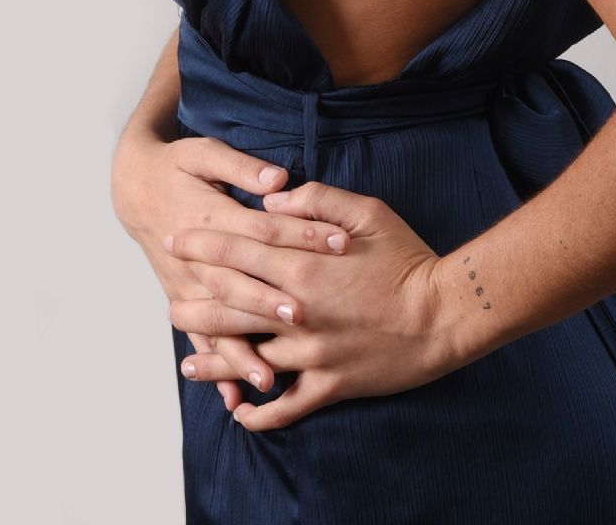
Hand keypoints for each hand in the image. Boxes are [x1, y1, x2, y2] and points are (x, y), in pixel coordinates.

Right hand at [112, 129, 353, 408]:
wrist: (134, 188)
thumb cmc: (177, 167)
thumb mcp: (206, 154)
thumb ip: (242, 168)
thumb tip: (276, 180)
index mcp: (210, 216)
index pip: (262, 230)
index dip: (301, 236)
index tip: (339, 243)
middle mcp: (197, 258)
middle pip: (238, 284)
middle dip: (270, 303)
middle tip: (304, 318)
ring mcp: (187, 283)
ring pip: (217, 323)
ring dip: (241, 351)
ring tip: (269, 378)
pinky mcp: (182, 298)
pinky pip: (198, 338)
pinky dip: (215, 367)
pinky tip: (233, 397)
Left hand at [165, 179, 450, 431]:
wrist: (444, 313)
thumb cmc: (408, 256)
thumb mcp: (367, 212)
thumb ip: (316, 201)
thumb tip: (271, 201)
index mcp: (304, 264)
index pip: (239, 251)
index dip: (204, 246)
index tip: (177, 242)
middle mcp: (299, 310)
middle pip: (231, 306)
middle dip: (195, 304)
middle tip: (171, 306)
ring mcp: (312, 352)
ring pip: (250, 358)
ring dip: (214, 362)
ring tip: (188, 364)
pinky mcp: (331, 383)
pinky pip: (287, 406)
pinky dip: (260, 414)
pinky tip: (241, 414)